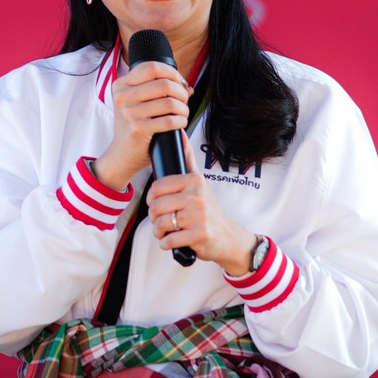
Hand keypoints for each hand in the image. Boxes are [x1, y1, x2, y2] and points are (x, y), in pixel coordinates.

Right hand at [92, 61, 193, 190]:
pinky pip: (169, 121)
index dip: (172, 73)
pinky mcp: (137, 129)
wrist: (122, 154)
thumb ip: (159, 89)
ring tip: (183, 114)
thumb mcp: (139, 102)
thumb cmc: (135, 125)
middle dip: (181, 93)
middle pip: (164, 84)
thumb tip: (186, 86)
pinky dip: (181, 121)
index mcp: (122, 85)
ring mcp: (128, 113)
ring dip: (183, 109)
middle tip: (184, 101)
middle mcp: (122, 96)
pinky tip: (180, 123)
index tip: (180, 83)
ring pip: (170, 103)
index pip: (152, 67)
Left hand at [146, 133, 255, 275]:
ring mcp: (199, 216)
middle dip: (154, 217)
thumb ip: (188, 158)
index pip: (157, 187)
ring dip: (159, 232)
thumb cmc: (208, 208)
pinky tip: (174, 240)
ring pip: (161, 224)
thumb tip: (181, 133)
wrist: (227, 235)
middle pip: (156, 207)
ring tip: (166, 231)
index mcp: (194, 180)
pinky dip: (166, 243)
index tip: (156, 204)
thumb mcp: (199, 182)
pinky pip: (169, 240)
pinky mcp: (199, 235)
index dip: (151, 199)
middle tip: (161, 221)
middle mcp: (198, 196)